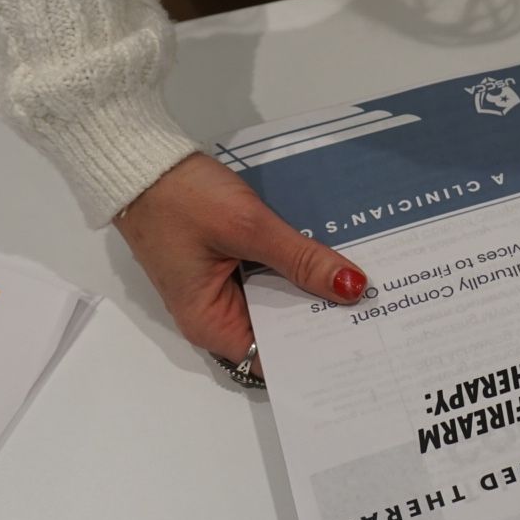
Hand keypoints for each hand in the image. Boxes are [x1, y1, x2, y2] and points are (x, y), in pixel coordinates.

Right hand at [113, 154, 366, 376]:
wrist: (141, 160)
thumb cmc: (181, 198)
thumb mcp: (247, 227)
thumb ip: (301, 259)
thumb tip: (353, 288)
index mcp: (211, 323)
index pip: (274, 359)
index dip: (315, 353)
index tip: (359, 345)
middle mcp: (216, 314)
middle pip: (280, 330)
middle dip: (322, 319)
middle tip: (378, 312)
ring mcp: (221, 287)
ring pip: (278, 300)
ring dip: (312, 292)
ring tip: (368, 290)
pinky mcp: (227, 262)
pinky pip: (269, 276)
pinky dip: (295, 269)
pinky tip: (332, 261)